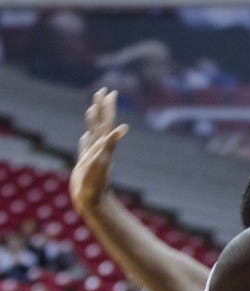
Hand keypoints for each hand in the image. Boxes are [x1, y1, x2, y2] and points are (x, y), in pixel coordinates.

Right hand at [70, 88, 127, 212]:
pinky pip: (85, 147)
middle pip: (100, 122)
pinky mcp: (86, 163)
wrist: (92, 200)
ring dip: (93, 119)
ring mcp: (93, 154)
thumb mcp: (103, 159)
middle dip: (101, 106)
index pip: (106, 120)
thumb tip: (124, 127)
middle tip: (104, 90)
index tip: (110, 92)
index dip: (107, 106)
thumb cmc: (96, 182)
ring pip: (93, 132)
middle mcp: (99, 147)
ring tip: (93, 107)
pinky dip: (85, 139)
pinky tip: (85, 136)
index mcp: (102, 143)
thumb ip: (111, 142)